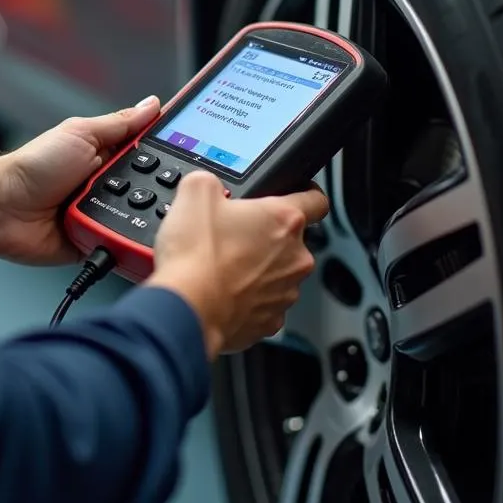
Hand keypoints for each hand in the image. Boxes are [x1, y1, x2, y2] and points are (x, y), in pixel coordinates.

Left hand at [0, 96, 162, 265]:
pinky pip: (124, 242)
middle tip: (155, 183)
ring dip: (140, 214)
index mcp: (108, 154)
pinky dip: (125, 238)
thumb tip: (151, 104)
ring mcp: (105, 213)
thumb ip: (119, 123)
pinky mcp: (100, 240)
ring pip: (144, 217)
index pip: (150, 151)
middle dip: (157, 186)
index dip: (170, 150)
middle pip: (153, 186)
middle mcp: (110, 184)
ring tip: (128, 208)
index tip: (194, 149)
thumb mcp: (80, 133)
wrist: (3, 209)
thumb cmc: (32, 167)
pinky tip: (122, 232)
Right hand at [145, 170, 327, 358]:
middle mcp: (294, 257)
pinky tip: (221, 291)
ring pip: (277, 273)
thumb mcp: (194, 193)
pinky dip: (246, 298)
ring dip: (256, 268)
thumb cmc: (197, 256)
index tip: (297, 193)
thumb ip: (210, 181)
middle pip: (290, 239)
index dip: (305, 191)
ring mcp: (285, 292)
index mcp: (284, 220)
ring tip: (220, 266)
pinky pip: (263, 303)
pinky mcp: (270, 321)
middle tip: (231, 235)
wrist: (186, 310)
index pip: (315, 199)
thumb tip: (209, 186)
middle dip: (263, 235)